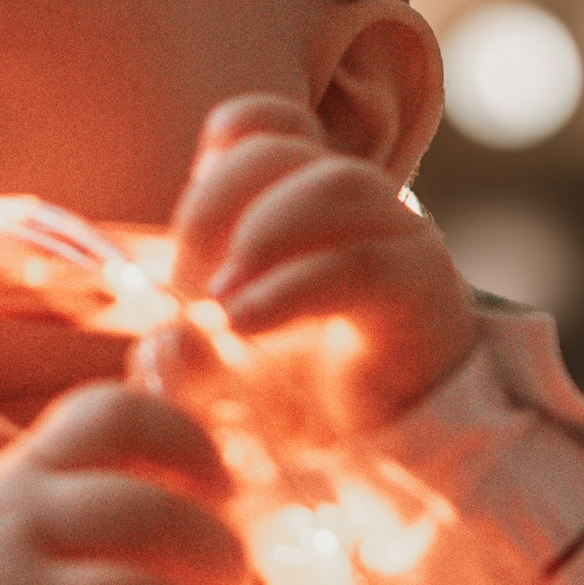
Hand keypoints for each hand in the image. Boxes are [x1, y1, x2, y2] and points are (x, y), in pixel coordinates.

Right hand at [0, 381, 258, 584]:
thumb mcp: (70, 487)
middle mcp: (15, 529)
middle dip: (220, 551)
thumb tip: (189, 331)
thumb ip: (137, 426)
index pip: (110, 414)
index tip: (225, 485)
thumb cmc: (46, 565)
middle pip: (142, 512)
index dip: (189, 439)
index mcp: (33, 467)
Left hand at [169, 94, 477, 437]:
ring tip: (218, 304)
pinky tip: (245, 323)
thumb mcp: (219, 370)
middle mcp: (355, 207)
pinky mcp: (425, 290)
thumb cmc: (298, 408)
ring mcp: (397, 240)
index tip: (192, 216)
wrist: (382, 461)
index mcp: (303, 201)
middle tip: (186, 286)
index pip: (269, 122)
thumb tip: (158, 340)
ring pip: (335, 184)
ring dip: (260, 233)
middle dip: (214, 205)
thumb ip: (181, 348)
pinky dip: (290, 289)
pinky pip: (360, 263)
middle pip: (283, 147)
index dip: (225, 144)